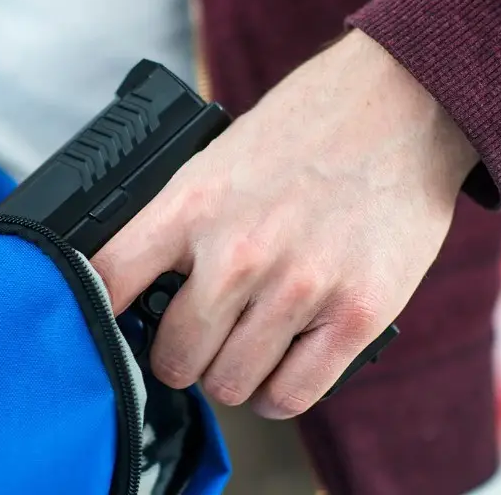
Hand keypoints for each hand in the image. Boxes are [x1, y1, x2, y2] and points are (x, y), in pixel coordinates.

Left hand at [91, 31, 479, 418]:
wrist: (402, 103)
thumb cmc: (308, 128)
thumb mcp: (217, 158)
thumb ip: (180, 222)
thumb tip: (142, 289)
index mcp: (191, 204)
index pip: (108, 283)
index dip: (97, 315)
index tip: (106, 327)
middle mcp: (237, 252)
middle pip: (172, 358)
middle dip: (181, 356)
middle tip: (200, 339)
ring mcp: (298, 287)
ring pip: (230, 384)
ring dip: (233, 374)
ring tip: (246, 347)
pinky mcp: (356, 315)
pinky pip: (292, 396)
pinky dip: (279, 392)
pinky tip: (281, 366)